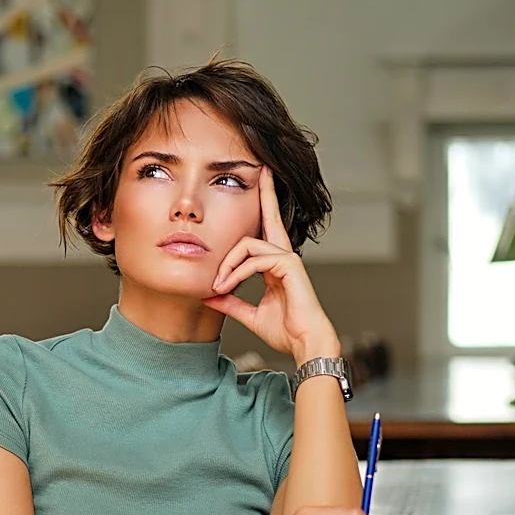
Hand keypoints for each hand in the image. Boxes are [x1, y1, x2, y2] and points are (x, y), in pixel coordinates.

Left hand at [202, 166, 337, 364]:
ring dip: (227, 264)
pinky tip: (226, 286)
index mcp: (275, 265)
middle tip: (260, 170)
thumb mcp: (250, 315)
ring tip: (217, 285)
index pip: (264, 232)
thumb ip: (231, 302)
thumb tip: (208, 296)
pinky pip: (255, 260)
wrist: (305, 344)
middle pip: (270, 217)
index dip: (262, 209)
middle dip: (265, 192)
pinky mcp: (290, 266)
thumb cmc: (286, 331)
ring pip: (248, 244)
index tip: (256, 189)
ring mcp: (288, 259)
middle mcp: (283, 257)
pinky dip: (237, 273)